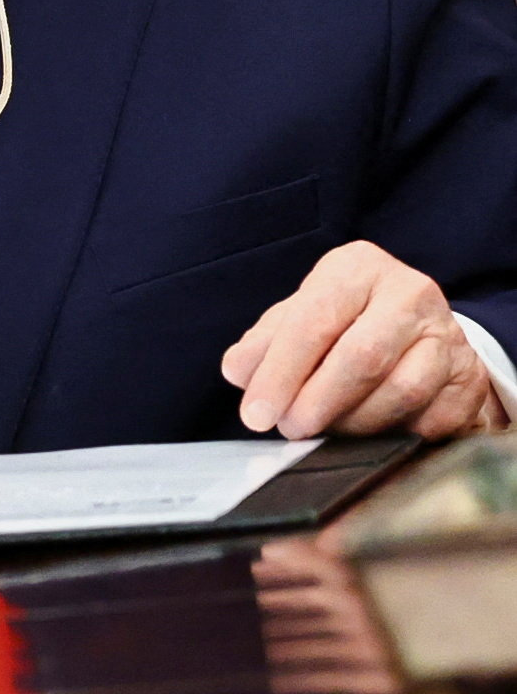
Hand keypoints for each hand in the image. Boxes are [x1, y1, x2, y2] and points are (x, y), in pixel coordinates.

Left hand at [221, 239, 511, 437]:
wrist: (420, 327)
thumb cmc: (347, 319)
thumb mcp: (301, 315)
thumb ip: (265, 343)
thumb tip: (239, 372)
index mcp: (358, 269)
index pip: (314, 320)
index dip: (281, 370)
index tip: (256, 412)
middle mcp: (409, 294)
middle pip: (362, 356)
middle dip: (317, 401)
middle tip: (289, 429)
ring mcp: (447, 336)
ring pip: (401, 390)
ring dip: (354, 423)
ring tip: (324, 434)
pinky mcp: (469, 378)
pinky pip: (432, 418)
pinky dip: (395, 436)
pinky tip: (369, 439)